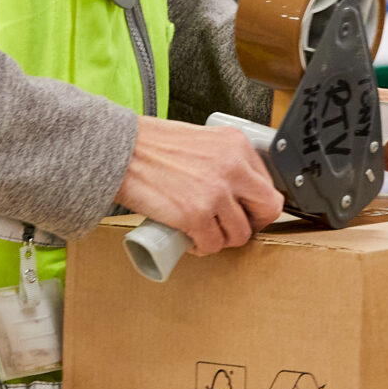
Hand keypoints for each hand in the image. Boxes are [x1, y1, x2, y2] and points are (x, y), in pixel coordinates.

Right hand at [119, 116, 285, 254]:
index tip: (244, 211)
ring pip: (239, 234)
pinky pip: (212, 245)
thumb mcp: (202, 140)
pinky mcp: (195, 215)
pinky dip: (202, 248)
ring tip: (205, 233)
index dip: (256, 204)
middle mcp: (232, 167)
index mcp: (236, 145)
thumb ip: (224, 159)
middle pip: (267, 210)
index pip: (268, 185)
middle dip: (251, 224)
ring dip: (223, 239)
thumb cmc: (153, 145)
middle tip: (231, 226)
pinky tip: (192, 240)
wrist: (120, 151)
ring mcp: (215, 193)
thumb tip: (239, 189)